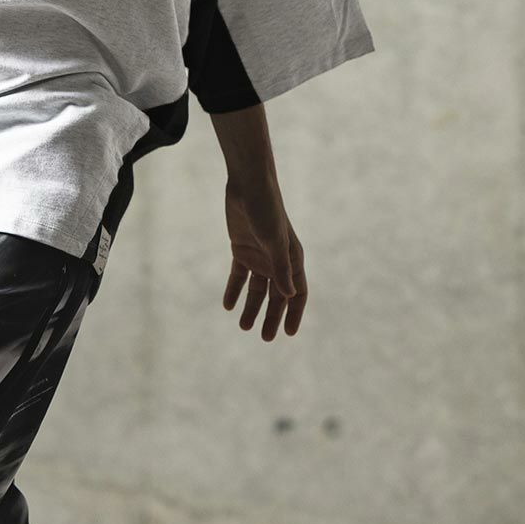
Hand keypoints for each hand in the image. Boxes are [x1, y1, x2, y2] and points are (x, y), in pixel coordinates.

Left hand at [222, 177, 306, 339]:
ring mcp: (259, 255)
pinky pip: (239, 276)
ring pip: (256, 289)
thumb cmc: (267, 210)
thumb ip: (280, 269)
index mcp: (292, 259)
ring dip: (251, 307)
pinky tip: (227, 305)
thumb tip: (288, 296)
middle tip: (265, 338)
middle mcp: (277, 260)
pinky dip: (234, 290)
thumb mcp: (274, 242)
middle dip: (271, 316)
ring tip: (244, 327)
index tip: (288, 333)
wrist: (248, 185)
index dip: (293, 313)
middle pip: (276, 295)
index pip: (297, 293)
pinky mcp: (241, 249)